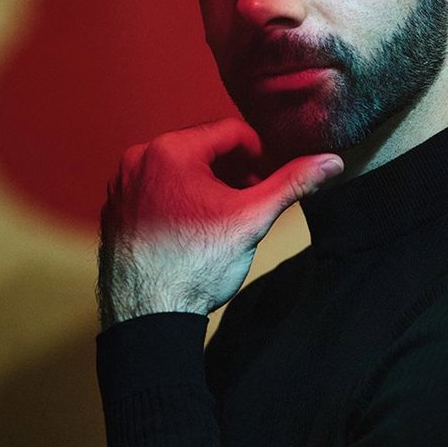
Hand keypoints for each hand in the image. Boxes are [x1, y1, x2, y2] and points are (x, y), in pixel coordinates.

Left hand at [97, 118, 341, 326]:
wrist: (148, 314)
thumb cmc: (195, 265)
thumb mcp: (253, 218)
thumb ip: (293, 183)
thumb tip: (331, 162)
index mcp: (170, 151)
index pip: (230, 131)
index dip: (261, 152)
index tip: (273, 176)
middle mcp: (139, 159)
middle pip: (204, 148)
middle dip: (236, 169)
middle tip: (256, 197)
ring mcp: (123, 185)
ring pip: (180, 169)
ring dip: (210, 183)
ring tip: (230, 214)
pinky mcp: (116, 210)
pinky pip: (157, 189)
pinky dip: (182, 199)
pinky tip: (198, 228)